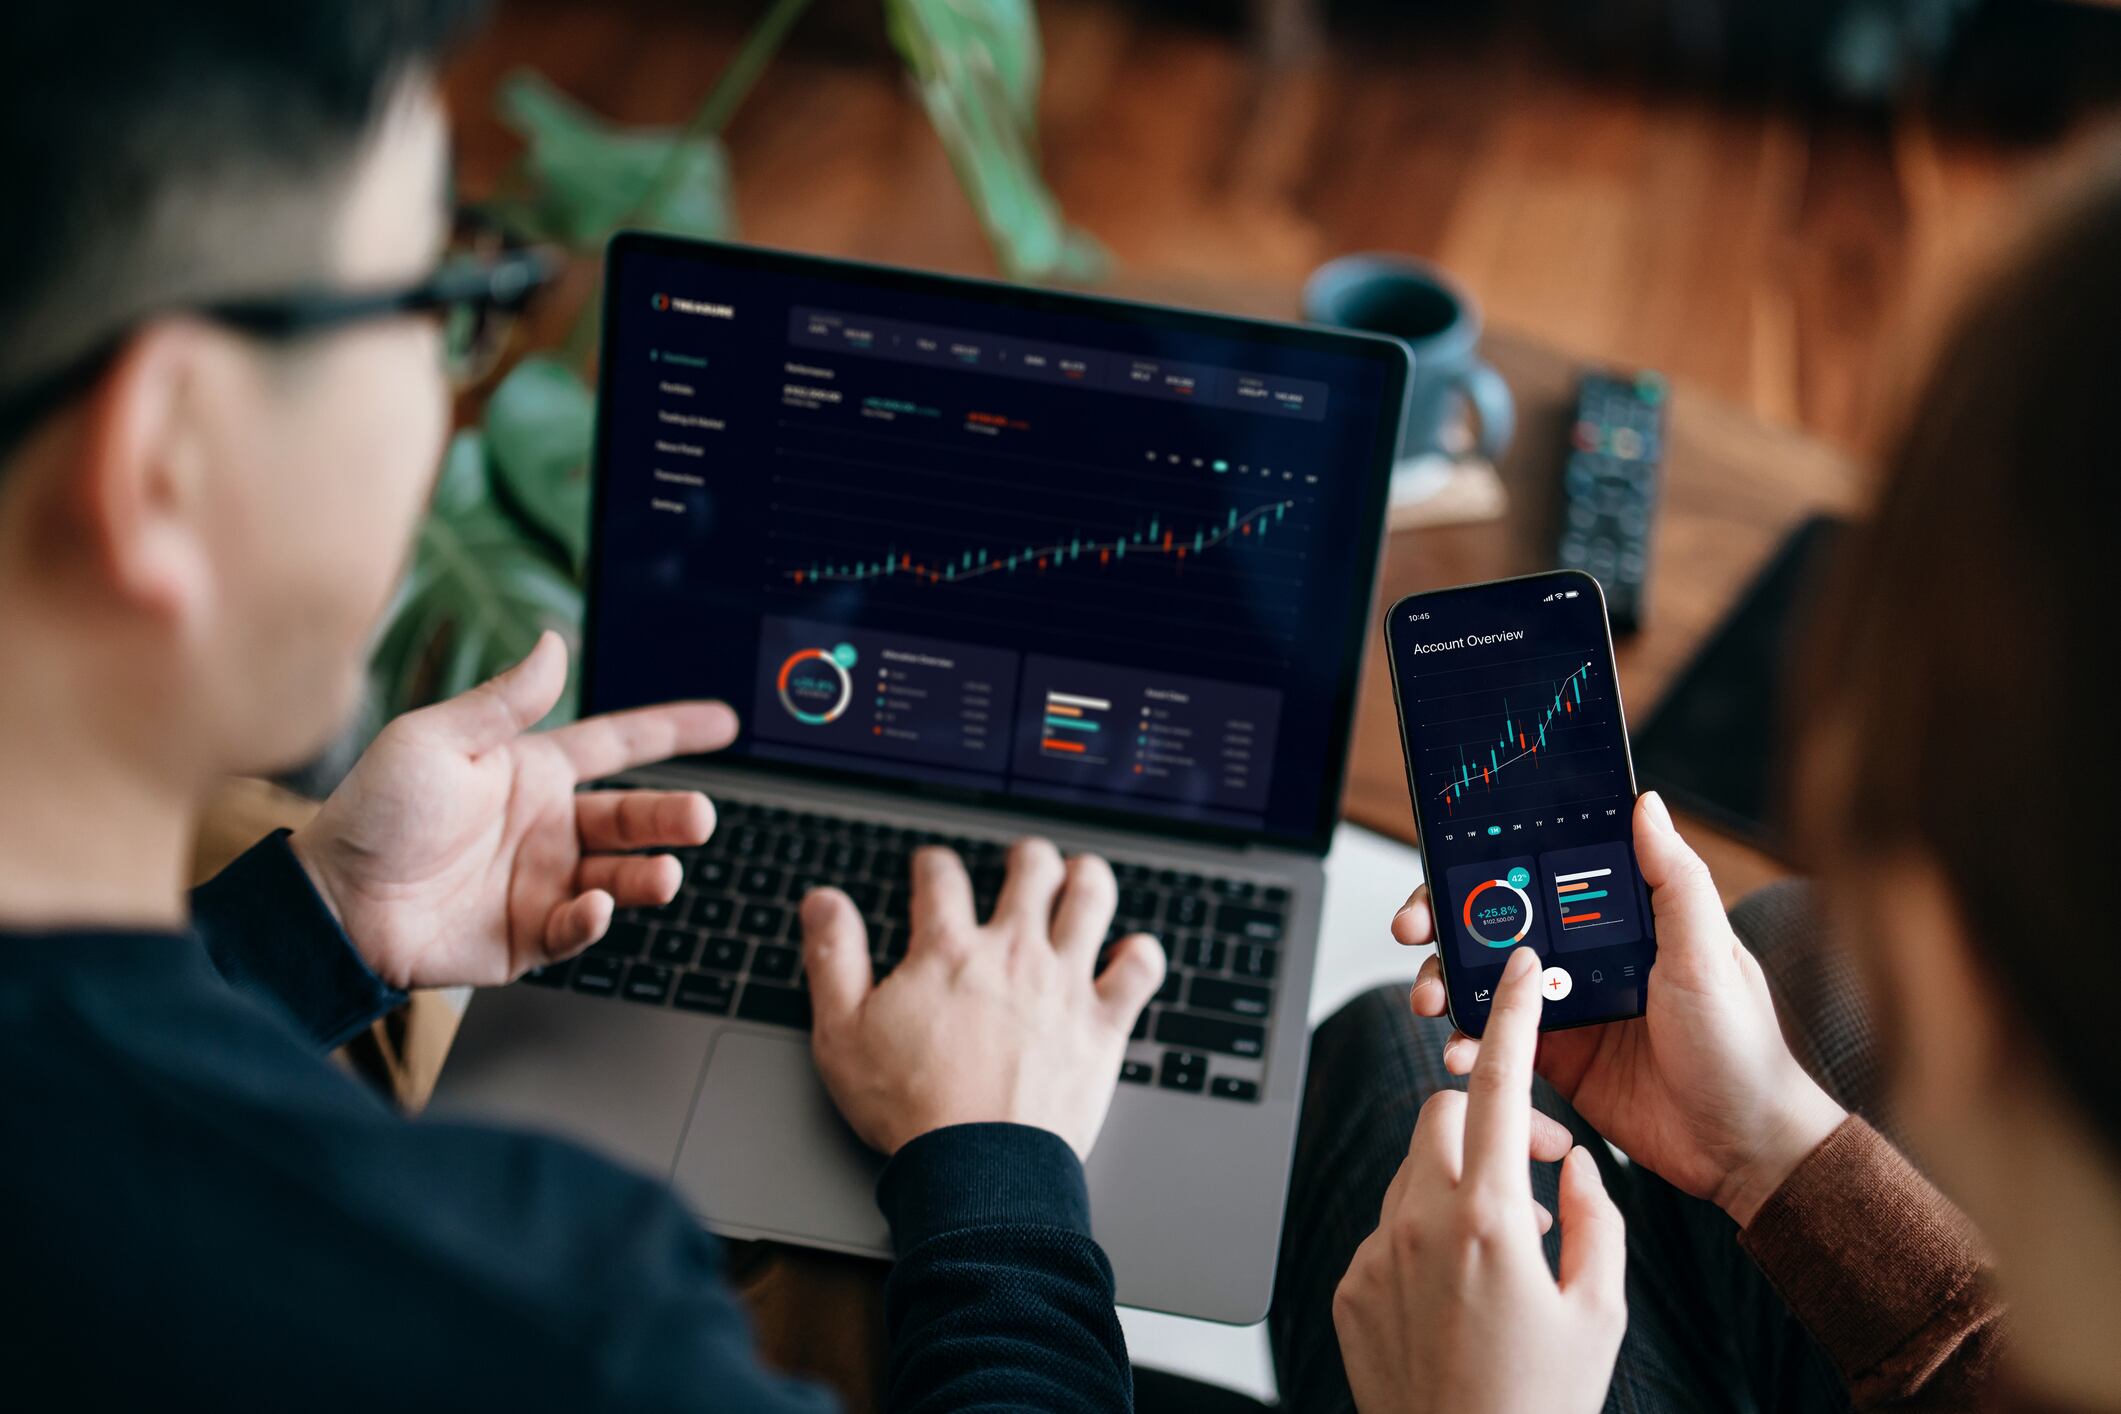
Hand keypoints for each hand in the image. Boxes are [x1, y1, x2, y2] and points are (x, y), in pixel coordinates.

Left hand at [288, 632, 737, 989]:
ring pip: (619, 876)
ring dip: (649, 874)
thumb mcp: (435, 740)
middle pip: (633, 816)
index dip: (672, 732)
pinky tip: (592, 907)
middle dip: (673, 816)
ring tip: (666, 874)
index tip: (724, 723)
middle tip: (700, 817)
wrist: (330, 903)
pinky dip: (592, 920)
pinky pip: (576, 928)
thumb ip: (503, 700)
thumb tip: (555, 643)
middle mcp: (546, 827)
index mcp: (530, 771)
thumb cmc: (372, 813)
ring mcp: (541, 882)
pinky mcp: (526, 935)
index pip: (618, 745)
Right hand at [800, 838, 1165, 1158]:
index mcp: (947, 951)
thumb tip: (822, 901)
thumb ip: (833, 958)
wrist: (980, 1169)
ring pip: (1092, 898)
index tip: (931, 868)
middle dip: (1026, 858)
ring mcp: (1063, 985)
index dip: (933, 864)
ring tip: (1081, 878)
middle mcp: (1012, 953)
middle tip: (1022, 863)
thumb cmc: (910, 1108)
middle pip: (1032, 870)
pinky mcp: (1102, 1024)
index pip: (941, 877)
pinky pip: (1139, 969)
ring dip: (1088, 879)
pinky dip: (1140, 953)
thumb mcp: (841, 1032)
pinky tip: (1130, 953)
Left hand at [1335, 946, 1626, 1413]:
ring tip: (1510, 1246)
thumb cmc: (1542, 1405)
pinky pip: (1388, 1226)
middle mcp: (1419, 1224)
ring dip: (1461, 1181)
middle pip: (1444, 1113)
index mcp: (1489, 1219)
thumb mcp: (1601, 1312)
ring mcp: (1375, 1253)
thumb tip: (1580, 1166)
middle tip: (1540, 1165)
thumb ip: (1597, 1220)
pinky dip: (1427, 1235)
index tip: (1516, 970)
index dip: (1512, 1017)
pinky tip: (1464, 1291)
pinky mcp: (1349, 1285)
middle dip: (1491, 1119)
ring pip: (1414, 1168)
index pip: (1500, 1086)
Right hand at [1395, 791, 1844, 1225]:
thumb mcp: (1710, 954)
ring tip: (1431, 1002)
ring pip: (1485, 981)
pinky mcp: (1555, 1059)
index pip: (1542, 875)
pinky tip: (1461, 1053)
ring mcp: (1566, 1006)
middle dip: (1444, 922)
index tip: (1446, 869)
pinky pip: (1496, 1040)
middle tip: (1413, 931)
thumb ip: (1674, 881)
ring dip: (1446, 984)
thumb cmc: (1742, 1046)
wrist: (1743, 1148)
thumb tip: (1647, 804)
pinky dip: (1468, 1043)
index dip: (1488, 867)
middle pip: (1498, 923)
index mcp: (1621, 919)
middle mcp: (1587, 954)